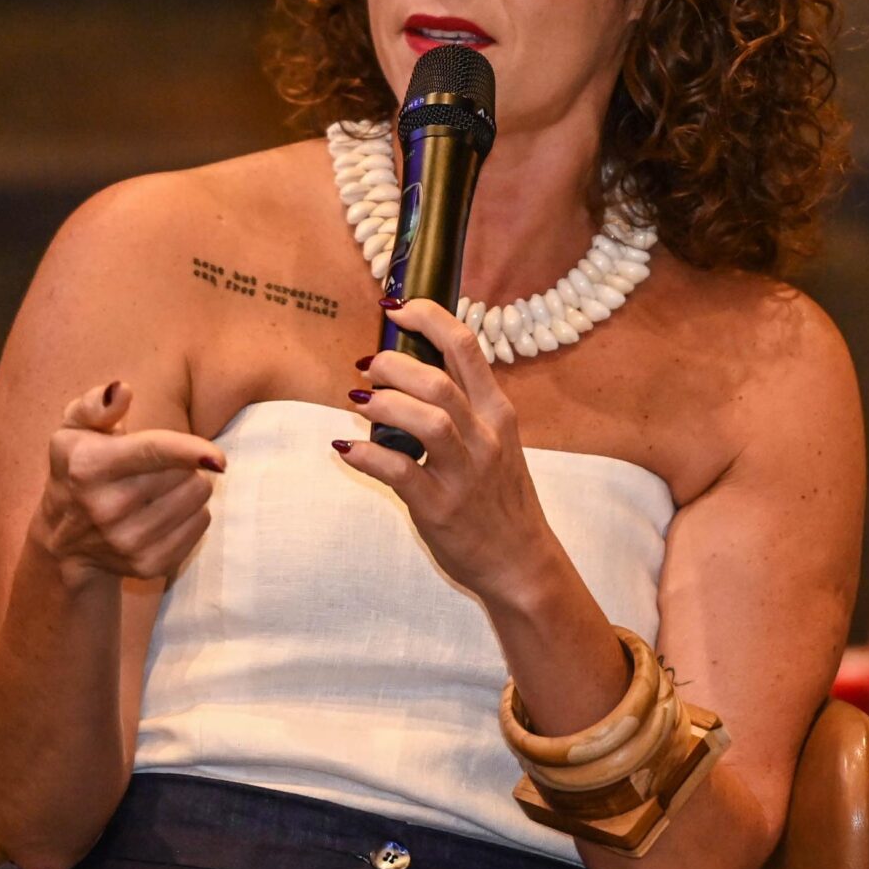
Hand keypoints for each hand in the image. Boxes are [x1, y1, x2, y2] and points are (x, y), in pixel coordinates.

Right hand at [30, 381, 223, 587]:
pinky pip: (200, 526)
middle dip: (184, 462)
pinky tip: (167, 511)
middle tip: (160, 465)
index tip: (218, 457)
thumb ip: (97, 403)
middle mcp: (106, 508)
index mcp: (89, 467)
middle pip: (184, 474)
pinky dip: (193, 513)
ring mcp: (127, 542)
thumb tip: (121, 390)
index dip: (189, 451)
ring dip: (190, 486)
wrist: (64, 538)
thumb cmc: (79, 467)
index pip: (151, 453)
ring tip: (163, 487)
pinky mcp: (148, 566)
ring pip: (197, 499)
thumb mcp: (74, 428)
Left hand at [335, 299, 554, 603]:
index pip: (466, 347)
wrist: (521, 561)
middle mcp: (485, 438)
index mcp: (498, 413)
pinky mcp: (439, 508)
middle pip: (439, 380)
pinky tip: (347, 448)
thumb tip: (409, 368)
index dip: (427, 317)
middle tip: (367, 367)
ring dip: (384, 403)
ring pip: (426, 420)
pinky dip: (366, 455)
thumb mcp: (496, 441)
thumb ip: (464, 405)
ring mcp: (464, 474)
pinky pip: (398, 472)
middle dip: (394, 364)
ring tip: (360, 401)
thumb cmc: (499, 497)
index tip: (396, 307)